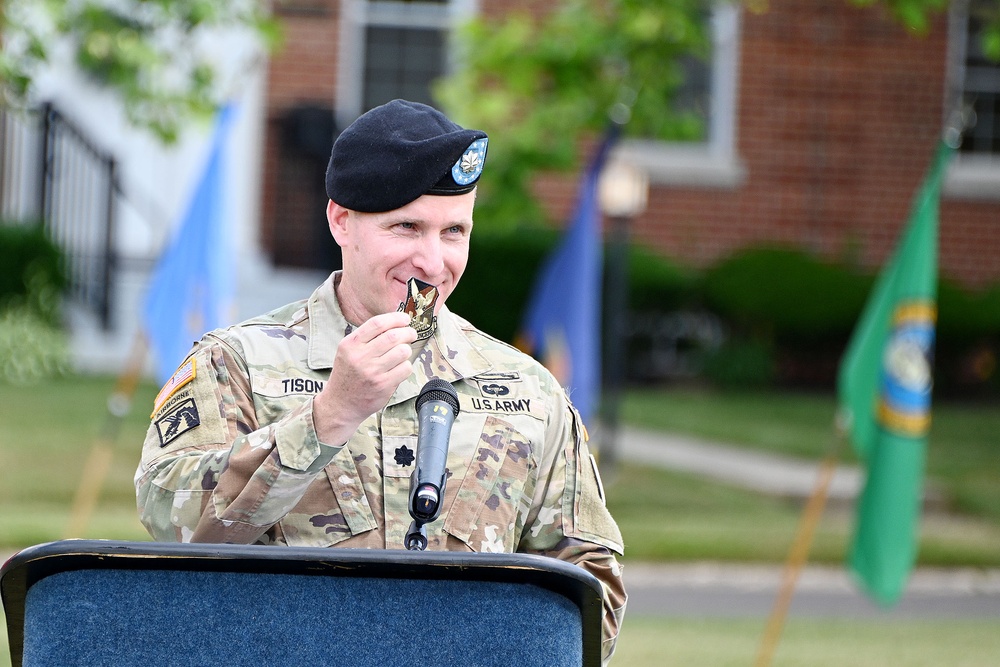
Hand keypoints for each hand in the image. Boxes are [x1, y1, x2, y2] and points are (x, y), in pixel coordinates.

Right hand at [312, 312, 416, 443]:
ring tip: (403, 352)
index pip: (377, 324)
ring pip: (402, 351)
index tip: (404, 319)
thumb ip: (366, 337)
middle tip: (410, 334)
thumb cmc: (347, 375)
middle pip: (393, 336)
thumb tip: (393, 323)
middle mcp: (360, 357)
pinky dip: (406, 366)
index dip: (395, 318)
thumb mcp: (347, 351)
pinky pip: (405, 368)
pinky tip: (399, 368)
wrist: (340, 404)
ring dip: (407, 350)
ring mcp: (372, 372)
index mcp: (350, 344)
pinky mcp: (383, 385)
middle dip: (407, 332)